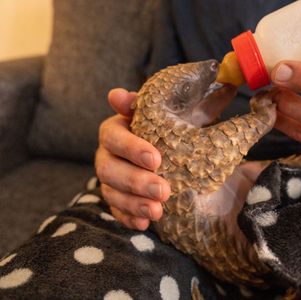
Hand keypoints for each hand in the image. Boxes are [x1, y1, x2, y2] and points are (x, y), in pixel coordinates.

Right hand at [95, 88, 170, 229]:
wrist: (166, 147)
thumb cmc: (164, 126)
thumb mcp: (161, 111)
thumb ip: (145, 103)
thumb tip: (117, 95)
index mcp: (115, 130)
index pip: (114, 137)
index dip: (131, 148)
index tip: (156, 159)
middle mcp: (106, 155)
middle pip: (110, 169)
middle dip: (136, 181)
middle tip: (163, 190)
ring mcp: (109, 180)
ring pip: (112, 193)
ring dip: (134, 203)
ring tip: (157, 211)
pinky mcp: (116, 200)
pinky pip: (117, 212)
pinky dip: (130, 218)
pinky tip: (145, 223)